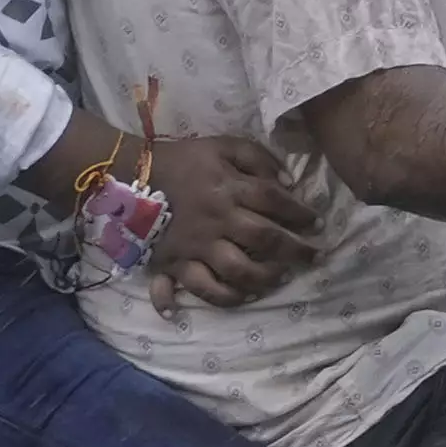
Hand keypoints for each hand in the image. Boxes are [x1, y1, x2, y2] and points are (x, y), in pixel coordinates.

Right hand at [142, 132, 319, 310]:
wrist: (129, 174)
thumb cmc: (182, 160)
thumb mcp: (221, 145)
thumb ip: (257, 157)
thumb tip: (288, 182)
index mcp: (228, 188)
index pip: (274, 201)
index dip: (300, 213)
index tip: (316, 223)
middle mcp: (217, 219)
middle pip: (264, 239)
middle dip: (295, 251)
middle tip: (313, 257)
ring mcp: (197, 245)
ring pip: (237, 272)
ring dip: (263, 280)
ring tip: (278, 279)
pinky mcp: (175, 263)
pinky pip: (198, 289)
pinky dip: (216, 299)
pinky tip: (235, 301)